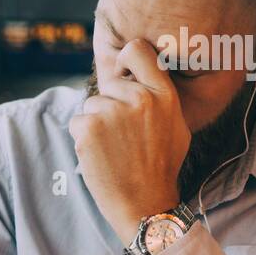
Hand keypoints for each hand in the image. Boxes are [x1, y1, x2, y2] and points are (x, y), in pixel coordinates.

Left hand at [69, 40, 188, 241]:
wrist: (145, 204)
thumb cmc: (161, 167)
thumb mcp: (177, 126)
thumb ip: (161, 96)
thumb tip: (144, 71)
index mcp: (163, 94)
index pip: (137, 50)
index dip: (126, 60)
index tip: (124, 75)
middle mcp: (139, 98)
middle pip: (111, 81)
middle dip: (112, 103)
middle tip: (123, 134)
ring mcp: (111, 112)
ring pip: (92, 104)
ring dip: (97, 123)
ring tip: (115, 149)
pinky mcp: (88, 129)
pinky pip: (78, 122)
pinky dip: (83, 138)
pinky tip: (101, 156)